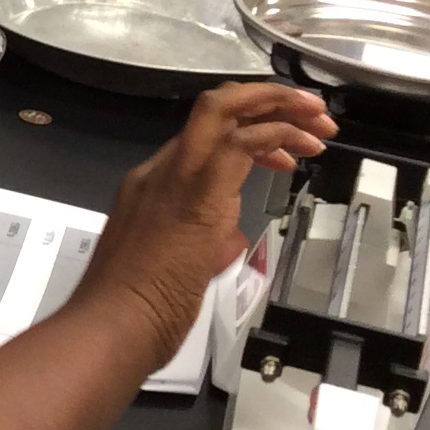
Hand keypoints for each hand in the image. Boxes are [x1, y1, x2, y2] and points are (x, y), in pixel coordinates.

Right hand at [75, 83, 335, 363]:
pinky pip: (237, 146)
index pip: (204, 136)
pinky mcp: (196, 199)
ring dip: (280, 110)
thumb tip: (229, 237)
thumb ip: (208, 243)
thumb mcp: (181, 267)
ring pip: (224, 114)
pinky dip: (275, 135)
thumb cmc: (137, 313)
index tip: (284, 147)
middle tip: (312, 111)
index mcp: (153, 185)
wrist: (110, 330)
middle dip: (268, 100)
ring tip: (320, 123)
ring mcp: (173, 181)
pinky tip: (302, 146)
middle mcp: (159, 172)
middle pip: (213, 109)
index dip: (250, 127)